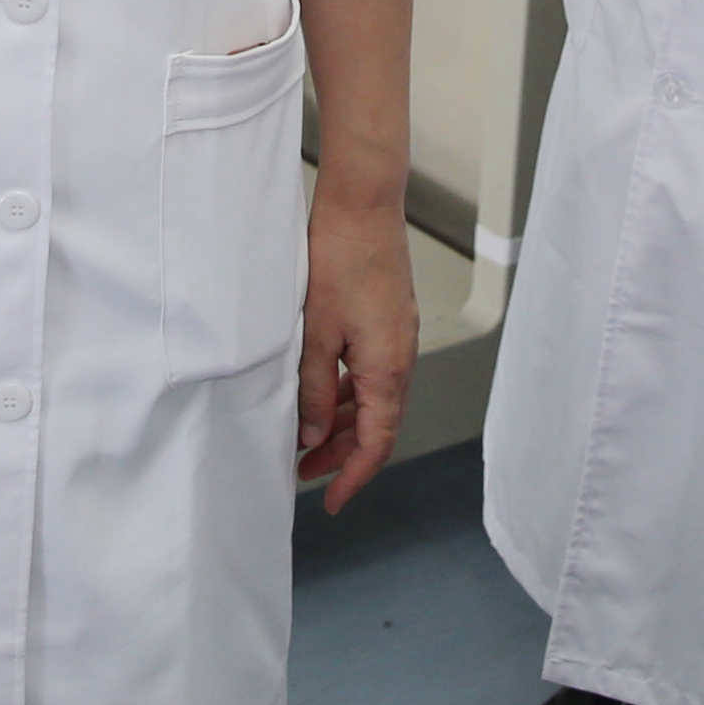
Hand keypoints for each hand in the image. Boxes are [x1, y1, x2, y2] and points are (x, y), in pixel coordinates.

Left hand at [295, 191, 416, 511]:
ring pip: (373, 399)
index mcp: (387, 368)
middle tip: (302, 474)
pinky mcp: (388, 320)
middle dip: (341, 455)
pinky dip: (347, 393)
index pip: (377, 442)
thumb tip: (311, 436)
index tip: (330, 501)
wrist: (363, 203)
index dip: (353, 477)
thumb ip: (312, 390)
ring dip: (342, 424)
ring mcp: (397, 337)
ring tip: (305, 440)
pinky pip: (372, 373)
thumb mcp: (315, 333)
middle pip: (377, 425)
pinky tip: (320, 394)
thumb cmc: (339, 258)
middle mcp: (401, 357)